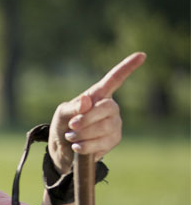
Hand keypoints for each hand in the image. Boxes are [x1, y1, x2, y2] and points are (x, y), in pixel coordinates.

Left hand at [48, 52, 144, 173]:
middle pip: (108, 108)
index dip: (127, 67)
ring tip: (71, 137)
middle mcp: (110, 107)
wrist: (62, 148)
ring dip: (84, 134)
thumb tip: (86, 100)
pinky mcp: (114, 139)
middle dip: (87, 119)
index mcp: (98, 95)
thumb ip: (72, 107)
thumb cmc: (63, 125)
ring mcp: (114, 123)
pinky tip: (78, 147)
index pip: (114, 79)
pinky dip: (87, 146)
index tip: (141, 55)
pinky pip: (104, 143)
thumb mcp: (62, 114)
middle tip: (72, 126)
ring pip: (106, 127)